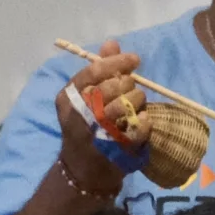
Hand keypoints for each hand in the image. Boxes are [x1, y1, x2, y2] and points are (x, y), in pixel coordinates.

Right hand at [55, 39, 146, 196]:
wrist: (84, 171)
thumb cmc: (86, 128)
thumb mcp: (84, 98)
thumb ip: (99, 71)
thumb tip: (112, 43)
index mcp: (68, 98)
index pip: (93, 71)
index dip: (116, 62)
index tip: (134, 59)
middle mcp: (78, 115)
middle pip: (111, 87)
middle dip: (128, 84)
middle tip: (133, 88)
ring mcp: (96, 133)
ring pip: (126, 106)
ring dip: (138, 101)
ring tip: (137, 104)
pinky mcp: (115, 150)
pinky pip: (138, 128)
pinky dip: (145, 121)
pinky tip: (144, 120)